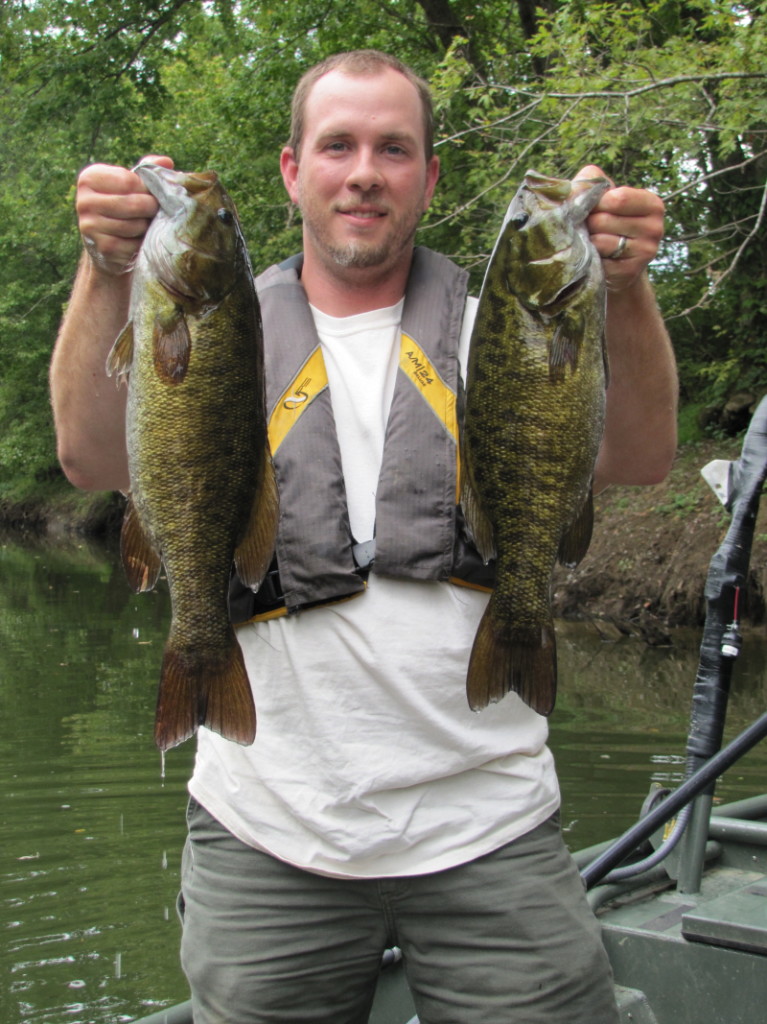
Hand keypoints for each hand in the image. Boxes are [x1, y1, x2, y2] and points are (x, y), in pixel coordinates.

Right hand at [77, 155, 173, 274]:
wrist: (106, 243)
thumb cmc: (123, 205)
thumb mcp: (130, 183)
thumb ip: (147, 170)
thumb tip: (167, 161)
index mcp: (89, 178)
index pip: (129, 180)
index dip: (147, 189)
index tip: (149, 194)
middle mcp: (84, 201)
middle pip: (134, 204)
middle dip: (151, 209)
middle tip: (153, 211)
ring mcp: (90, 227)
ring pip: (136, 225)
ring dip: (147, 227)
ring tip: (144, 224)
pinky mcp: (102, 248)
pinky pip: (134, 245)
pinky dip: (142, 244)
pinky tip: (138, 241)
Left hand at [575, 164, 664, 291]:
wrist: (615, 265)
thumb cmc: (606, 223)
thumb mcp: (603, 197)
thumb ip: (592, 181)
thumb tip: (579, 184)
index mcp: (652, 204)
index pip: (617, 198)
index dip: (595, 203)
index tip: (593, 208)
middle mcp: (655, 227)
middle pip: (603, 220)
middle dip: (589, 224)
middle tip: (592, 229)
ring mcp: (646, 252)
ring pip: (600, 242)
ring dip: (589, 242)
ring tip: (594, 242)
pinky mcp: (631, 272)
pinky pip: (599, 262)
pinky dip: (592, 259)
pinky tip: (598, 258)